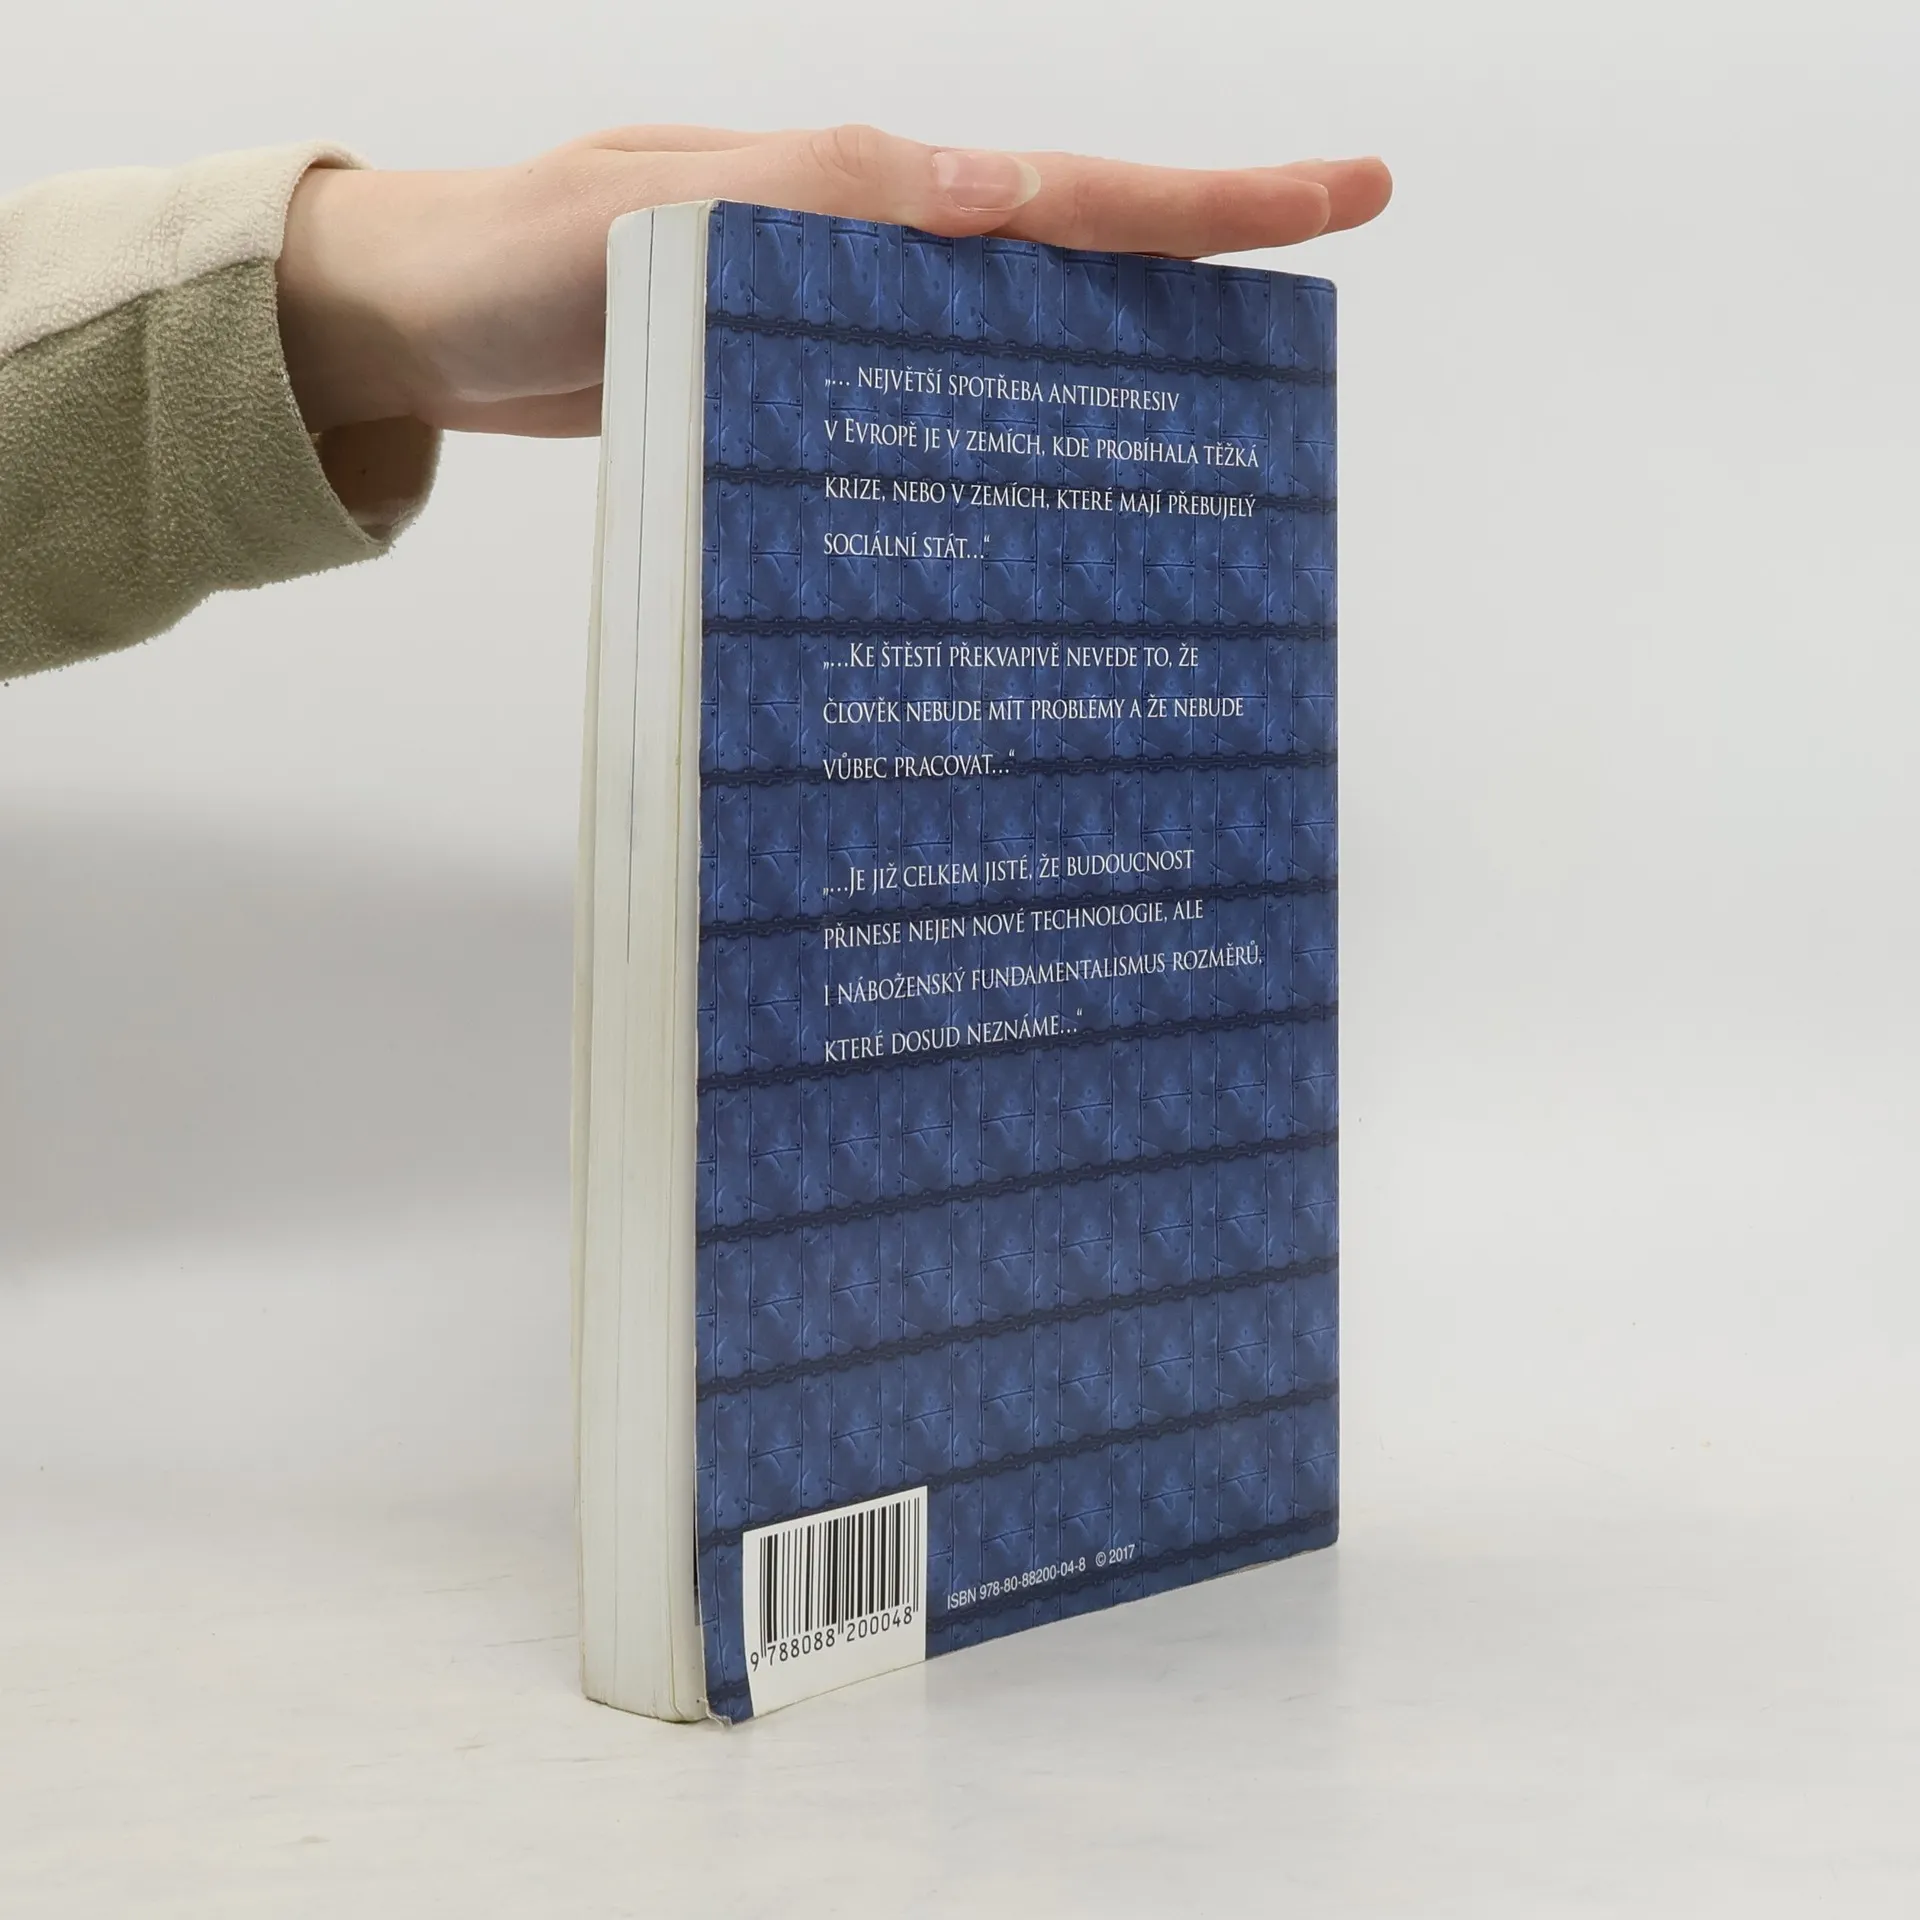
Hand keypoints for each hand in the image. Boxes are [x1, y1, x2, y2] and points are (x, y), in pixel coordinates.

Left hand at [277, 125, 1389, 437]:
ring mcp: (837, 324)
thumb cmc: (506, 261)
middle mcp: (865, 251)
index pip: (1062, 195)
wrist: (418, 323)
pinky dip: (997, 443)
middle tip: (1304, 353)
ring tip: (1208, 462)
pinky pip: (929, 406)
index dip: (1204, 204)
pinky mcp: (800, 391)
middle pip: (1068, 268)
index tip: (1341, 195)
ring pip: (1009, 348)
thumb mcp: (641, 218)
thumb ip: (802, 202)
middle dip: (1197, 293)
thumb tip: (982, 196)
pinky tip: (1032, 508)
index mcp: (854, 195)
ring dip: (1107, 387)